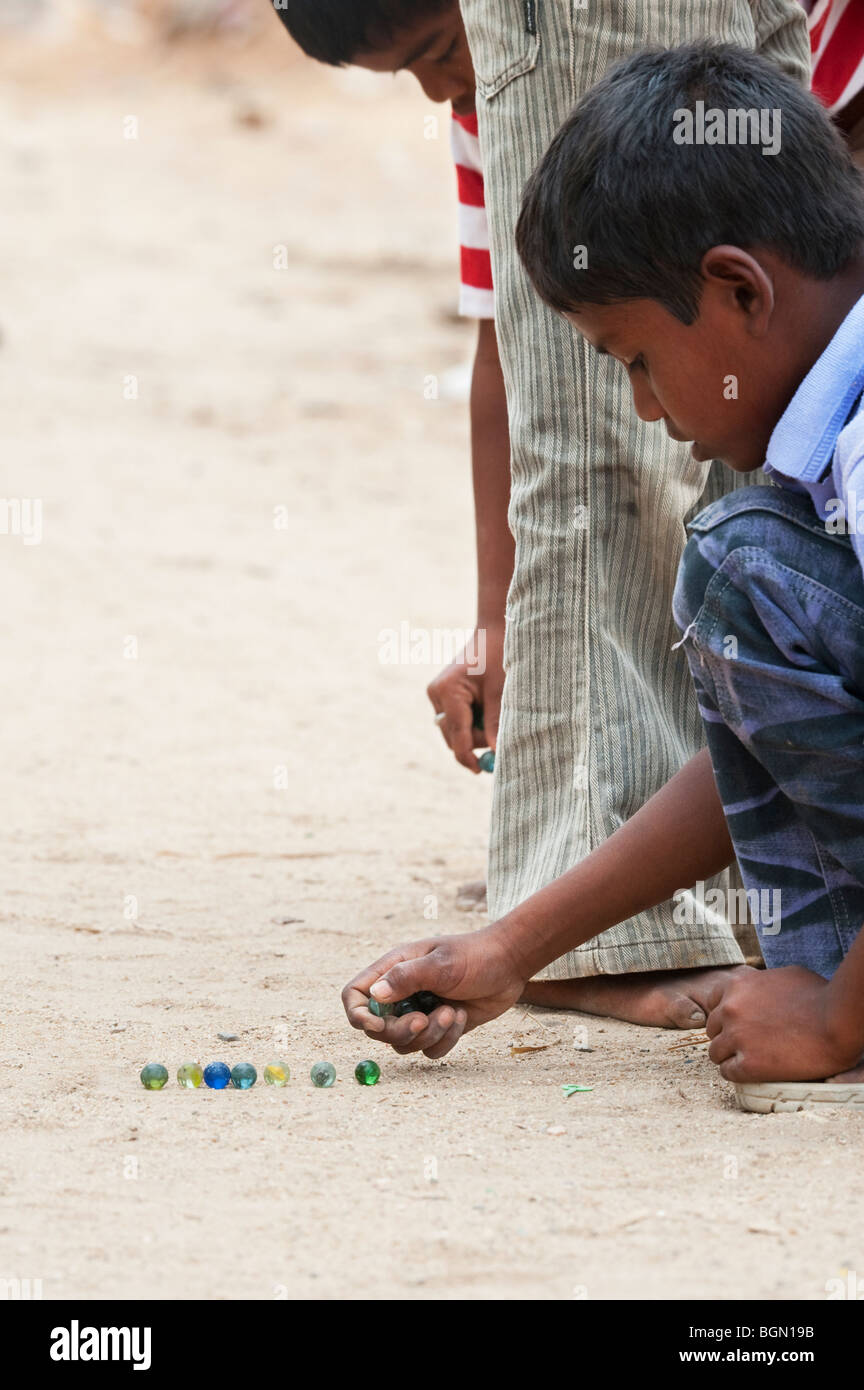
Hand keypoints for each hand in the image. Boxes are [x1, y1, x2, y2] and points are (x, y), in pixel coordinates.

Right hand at [341, 924, 525, 1058]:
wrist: (510, 963)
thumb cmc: (475, 955)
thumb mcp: (441, 964)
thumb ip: (406, 978)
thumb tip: (374, 995)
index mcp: (393, 969)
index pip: (355, 995)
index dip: (358, 1014)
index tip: (378, 1024)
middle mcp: (402, 993)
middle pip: (378, 1028)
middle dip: (400, 1030)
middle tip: (424, 1020)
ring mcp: (420, 1011)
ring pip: (404, 1043)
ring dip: (429, 1035)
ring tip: (452, 1013)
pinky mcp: (439, 1027)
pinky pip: (429, 1049)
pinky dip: (446, 1040)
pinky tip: (462, 1016)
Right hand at [426, 624, 503, 773]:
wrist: (493, 633)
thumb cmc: (500, 658)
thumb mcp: (501, 693)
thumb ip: (496, 724)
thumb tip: (495, 753)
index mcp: (448, 691)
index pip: (457, 736)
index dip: (468, 757)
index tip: (481, 771)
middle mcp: (436, 694)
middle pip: (452, 737)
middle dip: (474, 742)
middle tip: (498, 739)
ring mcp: (436, 695)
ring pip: (452, 731)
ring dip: (473, 732)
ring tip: (493, 713)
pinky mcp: (441, 695)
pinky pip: (454, 720)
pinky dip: (470, 722)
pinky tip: (484, 707)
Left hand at [705, 965, 860, 1081]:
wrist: (838, 1023)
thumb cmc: (821, 995)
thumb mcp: (786, 975)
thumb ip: (763, 982)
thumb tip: (759, 986)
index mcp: (738, 985)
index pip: (713, 1001)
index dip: (725, 1014)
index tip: (736, 1023)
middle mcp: (731, 1009)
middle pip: (712, 1029)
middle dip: (726, 1036)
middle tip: (744, 1044)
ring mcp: (737, 1037)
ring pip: (715, 1052)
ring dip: (729, 1056)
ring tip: (747, 1060)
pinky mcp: (749, 1064)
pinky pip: (728, 1072)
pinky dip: (736, 1073)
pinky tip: (752, 1072)